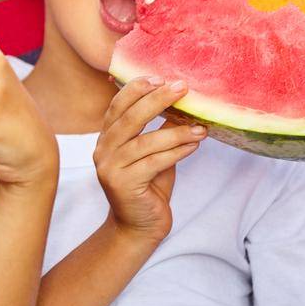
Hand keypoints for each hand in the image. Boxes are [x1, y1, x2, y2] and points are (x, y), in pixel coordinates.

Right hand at [93, 77, 204, 242]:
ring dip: (176, 131)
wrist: (138, 227)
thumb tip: (181, 105)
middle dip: (157, 100)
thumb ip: (158, 132)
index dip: (137, 89)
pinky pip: (154, 162)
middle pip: (129, 118)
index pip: (117, 105)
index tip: (161, 77)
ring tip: (201, 127)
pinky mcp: (124, 185)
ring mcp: (110, 168)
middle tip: (182, 88)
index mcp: (107, 138)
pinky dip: (177, 152)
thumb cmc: (148, 188)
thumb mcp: (151, 154)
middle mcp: (103, 150)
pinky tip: (194, 144)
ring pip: (145, 141)